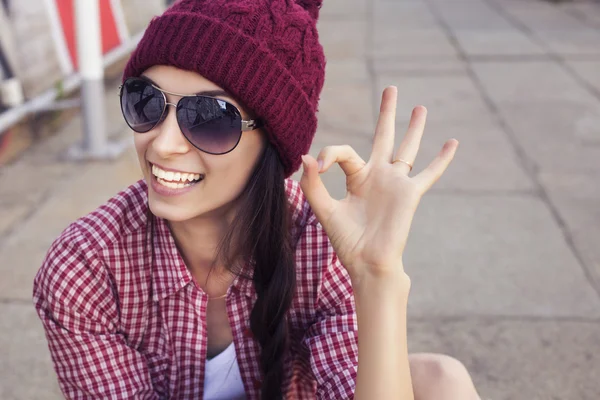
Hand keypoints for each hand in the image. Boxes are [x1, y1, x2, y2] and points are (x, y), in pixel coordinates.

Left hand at [300, 86, 458, 283]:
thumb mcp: (324, 210)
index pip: (344, 152)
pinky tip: (453, 142)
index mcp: (357, 178)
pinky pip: (429, 173)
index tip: (317, 168)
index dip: (329, 155)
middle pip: (384, 136)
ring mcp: (396, 182)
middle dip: (387, 113)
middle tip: (391, 89)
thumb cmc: (346, 241)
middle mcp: (378, 175)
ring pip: (407, 148)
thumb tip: (307, 156)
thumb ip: (314, 185)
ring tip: (420, 107)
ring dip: (414, 128)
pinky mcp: (410, 193)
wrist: (367, 262)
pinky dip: (442, 159)